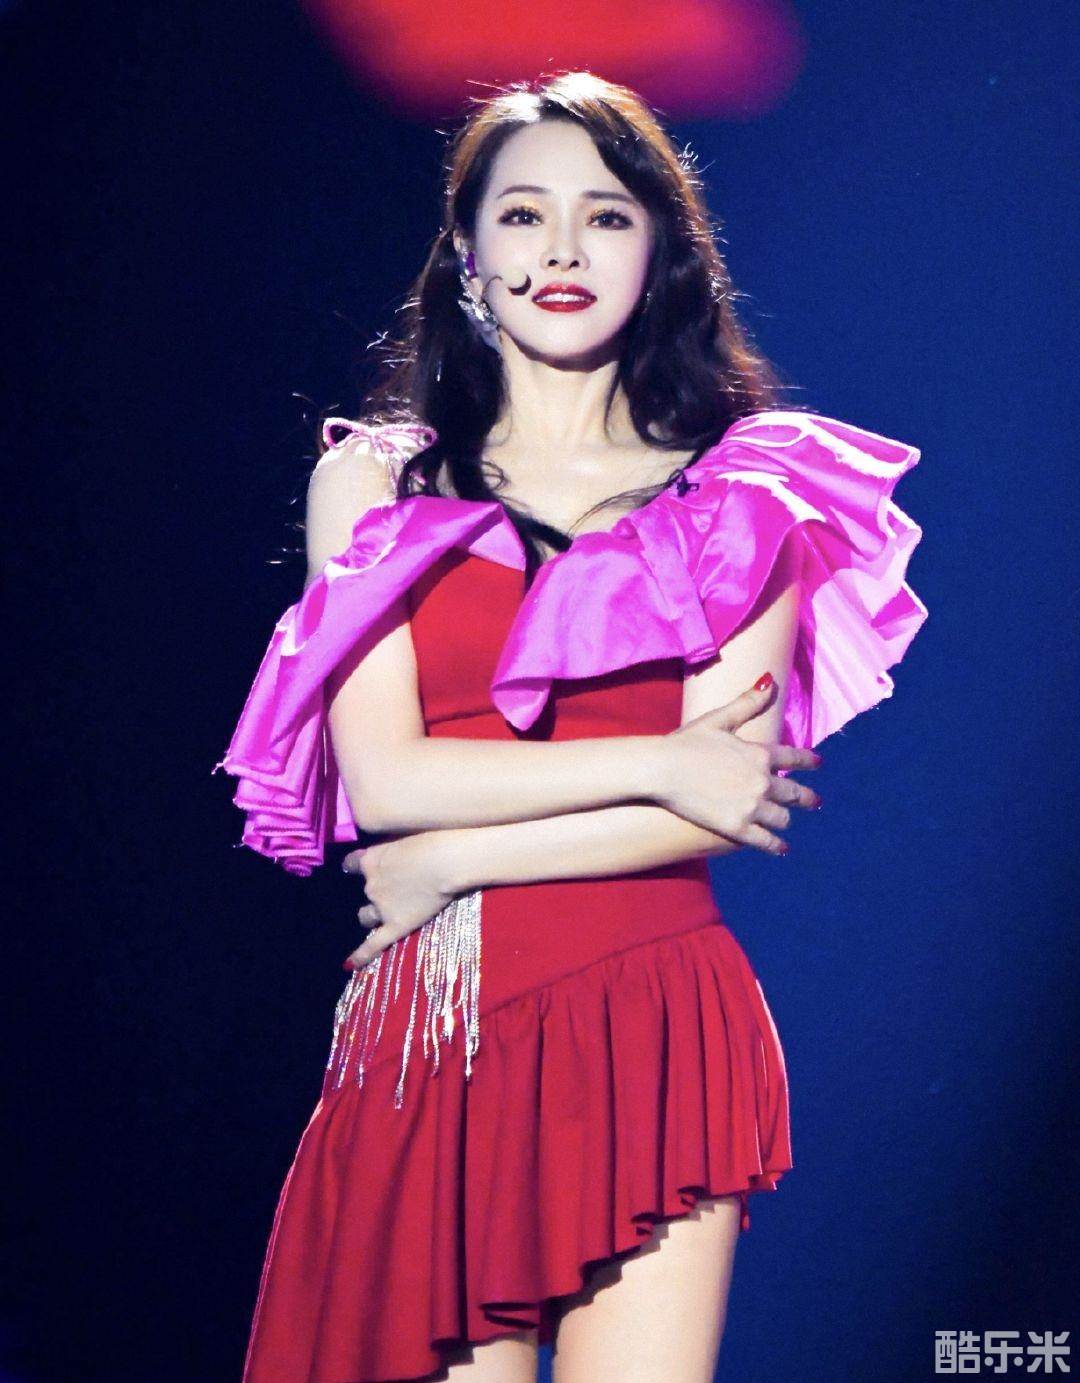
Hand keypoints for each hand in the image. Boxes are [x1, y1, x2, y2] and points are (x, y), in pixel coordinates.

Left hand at [338, 833, 457, 969]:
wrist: (445, 861)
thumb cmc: (432, 841)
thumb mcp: (403, 839)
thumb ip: (392, 852)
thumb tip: (394, 857)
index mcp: (371, 860)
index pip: (350, 865)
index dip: (354, 868)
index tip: (355, 869)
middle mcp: (370, 884)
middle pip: (363, 893)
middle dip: (374, 893)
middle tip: (394, 889)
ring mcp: (381, 907)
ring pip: (366, 916)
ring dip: (372, 914)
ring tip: (388, 913)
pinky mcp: (396, 925)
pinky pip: (374, 944)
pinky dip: (361, 955)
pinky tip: (350, 964)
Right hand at [656, 674, 821, 854]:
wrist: (661, 769)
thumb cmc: (686, 741)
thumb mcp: (719, 719)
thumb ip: (747, 703)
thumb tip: (769, 680)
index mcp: (760, 753)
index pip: (794, 758)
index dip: (808, 761)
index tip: (819, 764)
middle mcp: (762, 781)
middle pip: (794, 792)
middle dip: (807, 798)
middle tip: (815, 802)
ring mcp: (751, 806)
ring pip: (782, 818)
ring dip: (785, 819)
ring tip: (786, 822)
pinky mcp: (737, 827)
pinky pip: (765, 841)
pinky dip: (775, 845)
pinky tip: (781, 848)